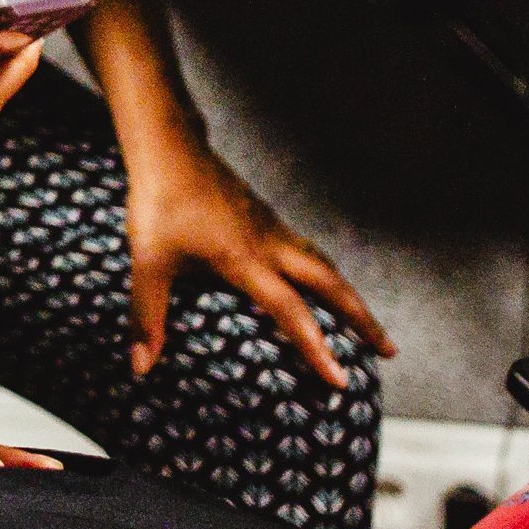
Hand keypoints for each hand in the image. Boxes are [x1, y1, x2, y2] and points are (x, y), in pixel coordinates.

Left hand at [123, 137, 389, 389]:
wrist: (168, 147)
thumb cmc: (158, 202)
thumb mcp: (148, 262)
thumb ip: (147, 317)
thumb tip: (140, 368)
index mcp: (246, 260)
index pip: (292, 312)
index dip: (317, 350)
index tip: (341, 382)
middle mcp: (270, 244)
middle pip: (332, 284)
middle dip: (363, 319)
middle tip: (388, 351)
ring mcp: (271, 228)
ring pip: (323, 264)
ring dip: (347, 295)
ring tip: (364, 323)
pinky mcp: (265, 217)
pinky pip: (306, 250)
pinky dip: (324, 273)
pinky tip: (316, 283)